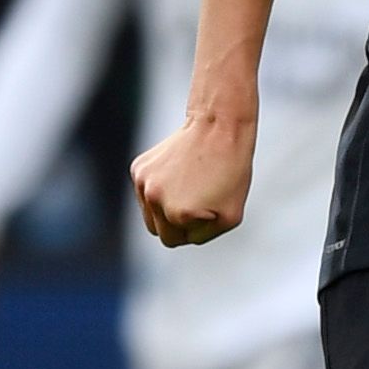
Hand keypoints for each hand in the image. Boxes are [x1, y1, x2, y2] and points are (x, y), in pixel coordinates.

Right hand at [131, 111, 254, 245]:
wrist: (218, 128)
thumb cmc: (231, 173)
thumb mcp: (230, 217)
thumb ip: (202, 235)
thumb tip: (180, 237)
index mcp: (177, 215)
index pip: (174, 240)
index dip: (192, 228)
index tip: (207, 209)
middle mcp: (154, 199)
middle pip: (157, 231)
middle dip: (175, 223)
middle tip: (197, 202)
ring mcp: (142, 182)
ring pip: (148, 211)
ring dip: (166, 205)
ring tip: (189, 185)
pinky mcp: (138, 168)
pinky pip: (145, 191)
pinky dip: (160, 187)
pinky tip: (180, 171)